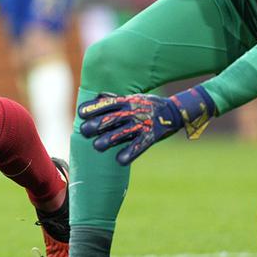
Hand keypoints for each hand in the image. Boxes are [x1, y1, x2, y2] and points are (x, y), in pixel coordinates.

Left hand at [78, 86, 214, 164]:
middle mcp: (133, 112)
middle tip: (84, 131)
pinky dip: (130, 153)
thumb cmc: (150, 105)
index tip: (80, 113)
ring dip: (109, 139)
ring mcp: (142, 124)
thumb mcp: (133, 98)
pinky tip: (120, 160)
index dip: (93, 108)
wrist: (176, 111)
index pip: (107, 104)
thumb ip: (115, 99)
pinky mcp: (151, 136)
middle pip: (112, 118)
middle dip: (97, 125)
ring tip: (97, 146)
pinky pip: (139, 146)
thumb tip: (96, 96)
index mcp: (127, 102)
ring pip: (123, 132)